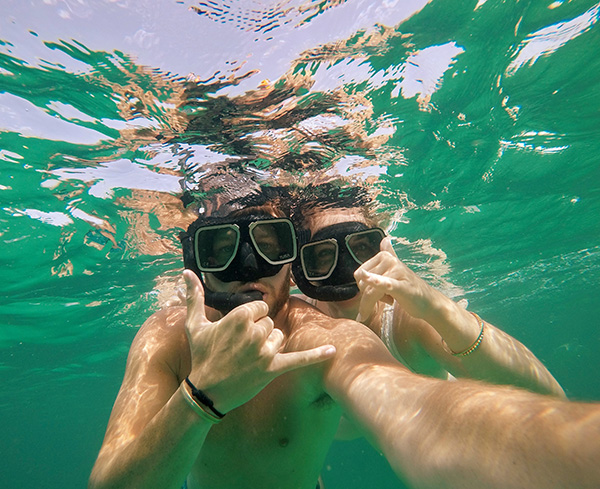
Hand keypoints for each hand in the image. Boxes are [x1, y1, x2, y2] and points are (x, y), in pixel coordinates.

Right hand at [183, 270, 335, 412]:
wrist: (206, 392)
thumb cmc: (201, 355)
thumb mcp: (195, 325)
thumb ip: (194, 296)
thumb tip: (186, 272)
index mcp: (239, 317)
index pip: (259, 308)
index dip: (249, 320)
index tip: (237, 333)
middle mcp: (254, 332)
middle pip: (269, 322)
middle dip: (258, 333)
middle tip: (241, 349)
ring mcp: (264, 351)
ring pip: (279, 337)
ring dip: (269, 345)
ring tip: (250, 358)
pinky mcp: (273, 368)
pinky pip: (299, 358)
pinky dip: (316, 355)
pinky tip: (333, 351)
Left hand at [354, 238, 438, 322]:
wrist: (428, 301)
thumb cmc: (408, 286)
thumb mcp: (396, 269)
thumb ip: (389, 253)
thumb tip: (385, 239)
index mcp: (384, 256)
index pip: (358, 275)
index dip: (364, 286)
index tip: (377, 290)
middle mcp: (389, 260)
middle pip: (362, 284)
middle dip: (369, 296)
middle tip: (387, 296)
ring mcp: (396, 272)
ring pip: (370, 291)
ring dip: (373, 304)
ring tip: (388, 301)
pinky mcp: (402, 286)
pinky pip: (385, 284)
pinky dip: (377, 284)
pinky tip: (375, 287)